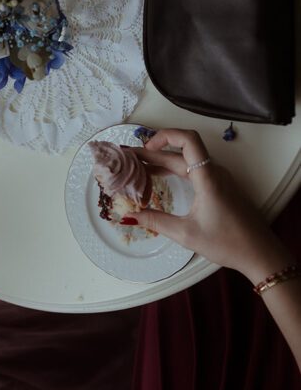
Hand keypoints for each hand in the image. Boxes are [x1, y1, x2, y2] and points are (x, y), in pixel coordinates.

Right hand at [130, 129, 290, 282]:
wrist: (260, 253)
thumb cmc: (228, 243)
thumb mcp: (187, 234)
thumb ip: (156, 222)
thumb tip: (130, 216)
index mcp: (207, 178)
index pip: (188, 139)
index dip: (164, 136)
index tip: (144, 148)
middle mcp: (214, 172)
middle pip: (181, 151)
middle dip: (153, 152)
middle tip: (128, 158)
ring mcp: (219, 178)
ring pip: (187, 160)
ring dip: (163, 160)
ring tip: (139, 167)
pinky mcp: (221, 186)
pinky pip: (194, 169)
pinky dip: (175, 169)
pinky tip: (160, 178)